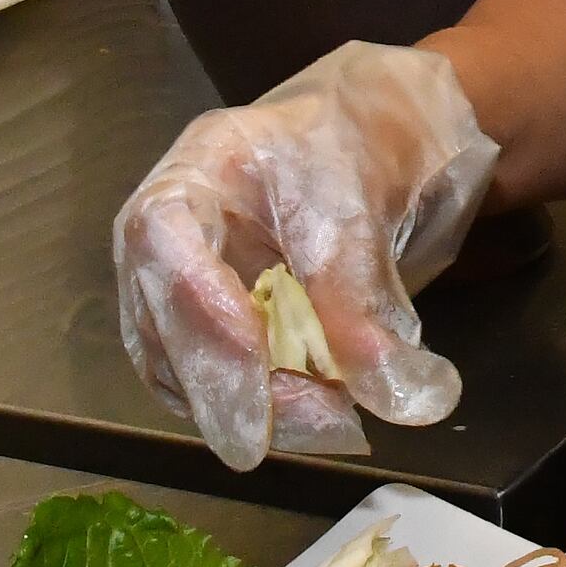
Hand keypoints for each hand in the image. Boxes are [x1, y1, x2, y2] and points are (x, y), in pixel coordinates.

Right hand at [110, 41, 498, 470]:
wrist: (376, 140)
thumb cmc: (359, 145)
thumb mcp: (365, 204)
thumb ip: (366, 300)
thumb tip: (401, 399)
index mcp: (195, 171)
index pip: (165, 244)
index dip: (206, 321)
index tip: (263, 384)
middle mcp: (166, 237)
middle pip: (163, 324)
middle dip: (239, 389)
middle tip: (329, 426)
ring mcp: (177, 289)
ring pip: (185, 374)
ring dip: (262, 412)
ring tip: (344, 422)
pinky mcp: (207, 334)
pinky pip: (217, 391)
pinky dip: (272, 414)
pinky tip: (328, 414)